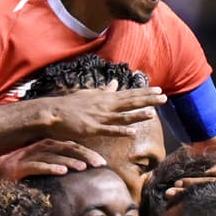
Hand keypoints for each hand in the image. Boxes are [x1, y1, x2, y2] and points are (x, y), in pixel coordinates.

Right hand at [0, 139, 106, 179]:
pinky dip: (50, 167)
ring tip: (84, 168)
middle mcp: (37, 148)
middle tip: (100, 164)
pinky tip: (62, 171)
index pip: (70, 146)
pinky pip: (37, 166)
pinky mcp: (18, 167)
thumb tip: (74, 170)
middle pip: (66, 148)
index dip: (87, 152)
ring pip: (54, 156)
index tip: (102, 162)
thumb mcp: (38, 166)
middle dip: (84, 155)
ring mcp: (27, 156)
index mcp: (44, 147)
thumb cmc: (15, 173)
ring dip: (70, 161)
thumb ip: (54, 165)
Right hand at [36, 86, 165, 139]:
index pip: (129, 94)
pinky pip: (109, 131)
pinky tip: (132, 131)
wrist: (52, 112)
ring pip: (122, 116)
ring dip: (138, 114)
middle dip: (147, 100)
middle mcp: (105, 106)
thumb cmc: (70, 104)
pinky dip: (121, 131)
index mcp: (105, 98)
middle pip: (130, 102)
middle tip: (163, 97)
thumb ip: (104, 91)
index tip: (159, 90)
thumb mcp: (89, 94)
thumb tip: (115, 83)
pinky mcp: (91, 129)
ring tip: (153, 112)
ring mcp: (99, 117)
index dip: (145, 93)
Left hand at [162, 156, 215, 199]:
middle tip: (168, 194)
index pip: (210, 178)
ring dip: (192, 204)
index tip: (176, 184)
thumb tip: (206, 166)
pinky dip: (205, 215)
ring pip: (211, 204)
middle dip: (186, 193)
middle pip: (207, 191)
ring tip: (174, 204)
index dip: (192, 181)